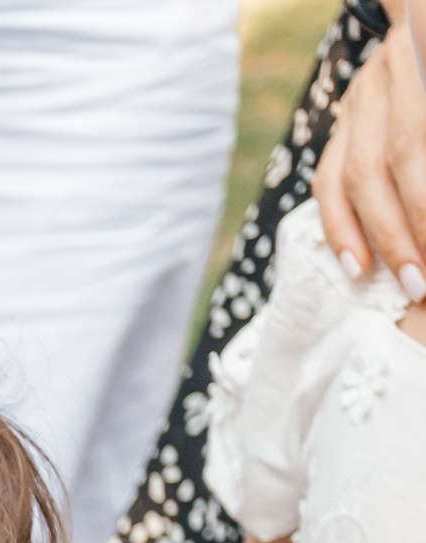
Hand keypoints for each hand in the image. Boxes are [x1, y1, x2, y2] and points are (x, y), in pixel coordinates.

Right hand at [316, 18, 425, 302]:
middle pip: (389, 159)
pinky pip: (327, 177)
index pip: (416, 140)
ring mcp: (360, 96)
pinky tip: (355, 264)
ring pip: (351, 172)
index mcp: (423, 58)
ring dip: (373, 235)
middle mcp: (390, 73)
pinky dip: (339, 224)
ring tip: (398, 281)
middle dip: (406, 228)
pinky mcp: (342, 118)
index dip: (424, 205)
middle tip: (423, 283)